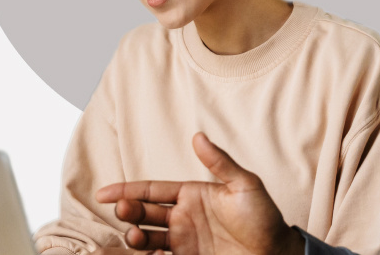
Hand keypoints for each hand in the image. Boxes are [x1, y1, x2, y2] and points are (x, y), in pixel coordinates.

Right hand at [95, 132, 305, 254]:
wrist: (276, 254)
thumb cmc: (264, 218)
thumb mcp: (245, 185)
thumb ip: (220, 163)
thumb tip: (198, 136)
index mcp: (192, 195)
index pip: (152, 190)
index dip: (127, 191)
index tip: (102, 194)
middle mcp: (183, 219)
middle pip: (144, 213)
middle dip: (128, 211)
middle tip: (123, 211)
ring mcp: (184, 242)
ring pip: (147, 239)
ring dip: (135, 236)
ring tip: (134, 235)